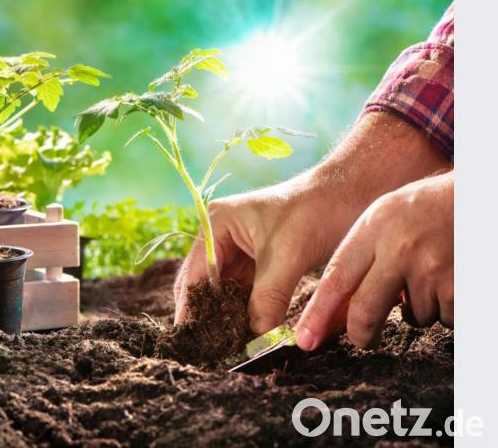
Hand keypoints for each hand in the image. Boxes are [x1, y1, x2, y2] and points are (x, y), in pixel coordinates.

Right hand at [174, 181, 360, 332]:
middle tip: (206, 350)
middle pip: (205, 285)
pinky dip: (245, 314)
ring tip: (224, 348)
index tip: (192, 340)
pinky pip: (245, 295)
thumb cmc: (316, 211)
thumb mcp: (288, 256)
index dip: (192, 308)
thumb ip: (268, 298)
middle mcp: (221, 236)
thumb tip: (255, 339)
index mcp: (217, 223)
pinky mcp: (259, 264)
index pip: (196, 274)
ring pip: (225, 293)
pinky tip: (246, 336)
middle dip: (206, 315)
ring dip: (226, 318)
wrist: (353, 194)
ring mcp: (239, 251)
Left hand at [295, 171, 452, 350]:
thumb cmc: (427, 208)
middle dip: (361, 334)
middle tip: (364, 339)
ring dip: (419, 309)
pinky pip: (445, 317)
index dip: (318, 315)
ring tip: (431, 276)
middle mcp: (399, 249)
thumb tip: (336, 311)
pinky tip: (450, 281)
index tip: (305, 341)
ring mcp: (432, 269)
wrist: (480, 195)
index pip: (336, 280)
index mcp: (375, 228)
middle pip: (366, 311)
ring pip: (413, 316)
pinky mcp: (460, 286)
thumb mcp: (385, 216)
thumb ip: (361, 256)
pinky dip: (446, 308)